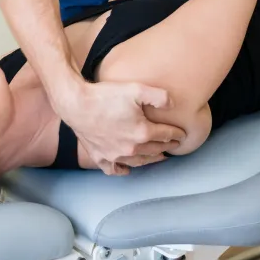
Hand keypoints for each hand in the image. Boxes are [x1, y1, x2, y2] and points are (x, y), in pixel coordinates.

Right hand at [59, 80, 184, 175]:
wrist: (76, 103)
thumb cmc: (105, 96)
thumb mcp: (136, 89)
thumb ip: (159, 96)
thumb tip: (172, 104)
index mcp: (142, 132)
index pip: (166, 135)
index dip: (177, 134)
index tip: (183, 134)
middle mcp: (131, 148)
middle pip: (155, 150)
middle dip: (167, 147)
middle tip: (174, 145)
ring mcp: (115, 155)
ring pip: (139, 162)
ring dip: (151, 159)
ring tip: (159, 156)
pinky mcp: (100, 156)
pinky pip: (115, 169)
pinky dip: (123, 170)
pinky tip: (127, 168)